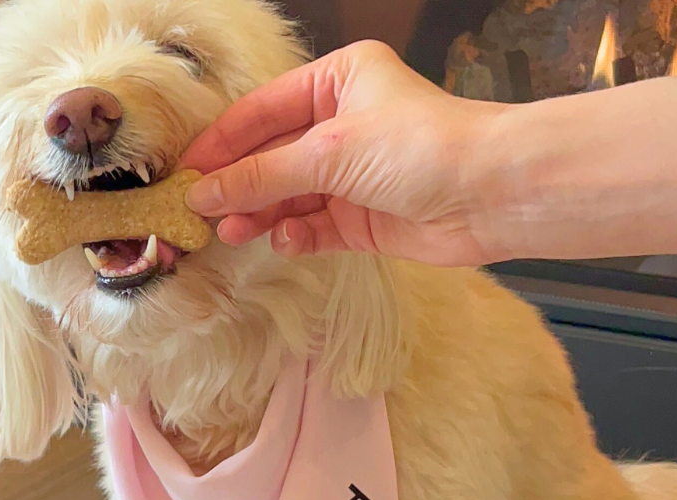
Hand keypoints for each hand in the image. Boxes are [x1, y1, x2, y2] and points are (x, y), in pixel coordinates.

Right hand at [179, 40, 509, 266]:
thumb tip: (200, 194)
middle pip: (271, 157)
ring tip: (233, 234)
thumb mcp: (330, 152)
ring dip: (261, 214)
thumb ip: (261, 175)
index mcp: (336, 82)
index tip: (184, 174)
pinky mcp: (363, 218)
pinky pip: (314, 226)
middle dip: (238, 186)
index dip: (221, 144)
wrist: (492, 195)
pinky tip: (286, 241)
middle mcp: (342, 124)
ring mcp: (352, 174)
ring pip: (289, 195)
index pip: (261, 113)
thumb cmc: (419, 147)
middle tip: (200, 214)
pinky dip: (296, 234)